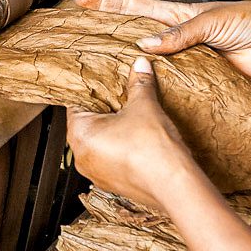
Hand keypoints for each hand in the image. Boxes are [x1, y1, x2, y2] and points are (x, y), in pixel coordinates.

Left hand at [66, 57, 207, 209]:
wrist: (174, 185)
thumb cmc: (153, 149)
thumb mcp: (145, 106)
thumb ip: (139, 83)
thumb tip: (140, 65)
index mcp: (80, 134)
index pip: (75, 104)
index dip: (92, 91)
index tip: (104, 82)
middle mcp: (81, 157)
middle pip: (86, 124)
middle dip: (103, 110)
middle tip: (120, 97)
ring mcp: (95, 173)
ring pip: (98, 143)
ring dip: (111, 130)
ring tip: (130, 118)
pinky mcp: (111, 184)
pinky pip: (109, 159)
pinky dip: (118, 148)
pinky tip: (136, 139)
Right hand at [71, 0, 250, 83]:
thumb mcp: (212, 21)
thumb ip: (180, 33)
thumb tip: (147, 44)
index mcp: (176, 14)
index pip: (134, 5)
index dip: (106, 2)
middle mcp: (173, 36)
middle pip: (131, 33)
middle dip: (103, 32)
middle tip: (75, 35)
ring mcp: (181, 58)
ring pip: (144, 61)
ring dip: (123, 64)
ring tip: (94, 68)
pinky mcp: (192, 79)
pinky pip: (165, 83)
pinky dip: (150, 87)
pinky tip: (133, 91)